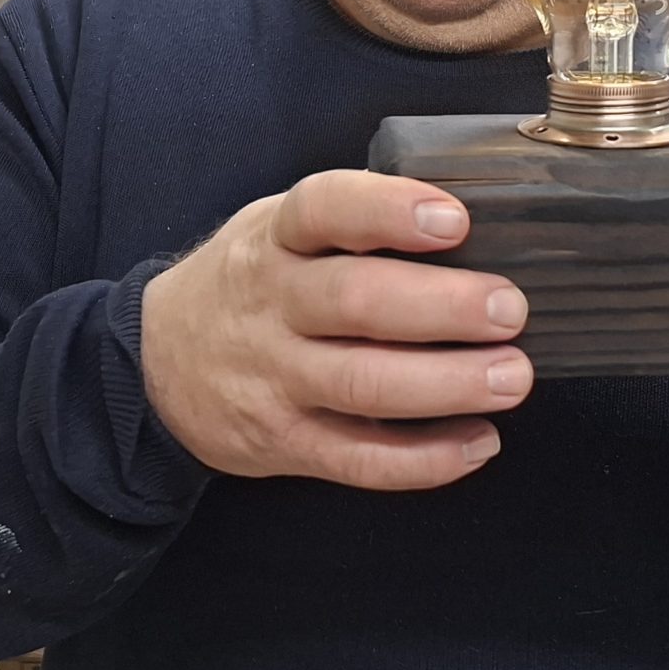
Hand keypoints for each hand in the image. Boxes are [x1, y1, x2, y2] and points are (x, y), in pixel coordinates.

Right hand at [140, 171, 531, 489]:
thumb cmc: (250, 282)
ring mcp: (275, 379)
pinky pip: (359, 459)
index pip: (325, 210)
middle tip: (509, 309)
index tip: (455, 220)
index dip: (390, 211)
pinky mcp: (285, 443)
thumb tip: (468, 220)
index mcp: (275, 238)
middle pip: (357, 303)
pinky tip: (478, 442)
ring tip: (511, 377)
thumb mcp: (275, 227)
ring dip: (448, 384)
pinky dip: (424, 459)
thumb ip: (351, 222)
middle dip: (443, 308)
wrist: (156, 362)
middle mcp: (272, 305)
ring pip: (365, 385)